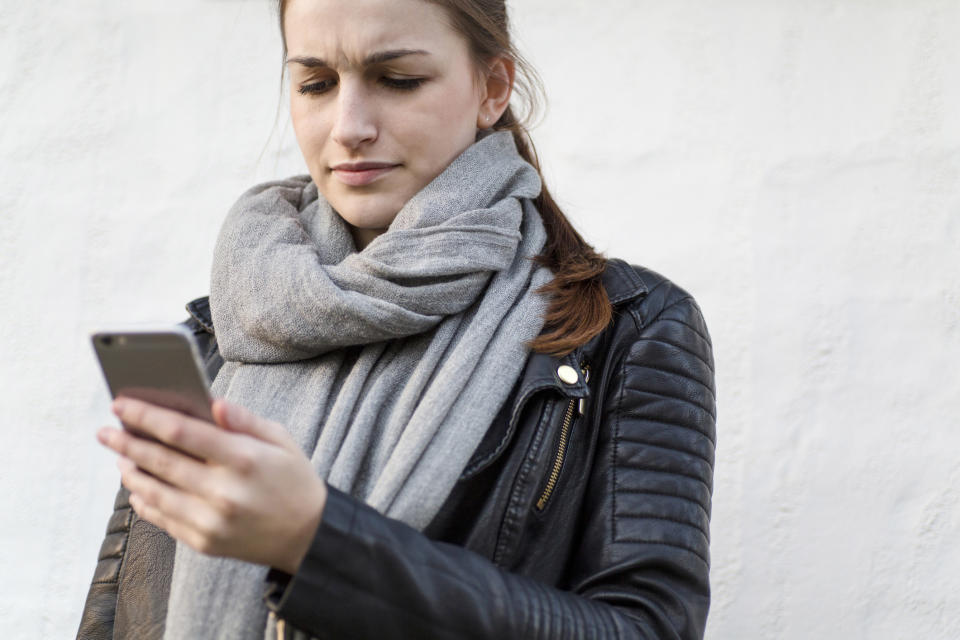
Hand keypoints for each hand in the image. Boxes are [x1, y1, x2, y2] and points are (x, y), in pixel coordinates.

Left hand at [97, 397, 326, 573]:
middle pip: (161, 461)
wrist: (308, 536)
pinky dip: (144, 502)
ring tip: (119, 456)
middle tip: (106, 430)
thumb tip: (213, 401)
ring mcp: (211, 520)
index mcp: (243, 459)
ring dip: (131, 472)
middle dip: (127, 442)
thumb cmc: (293, 480)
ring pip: (155, 492)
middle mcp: (223, 491)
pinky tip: (137, 487)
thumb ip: (245, 420)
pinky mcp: (204, 542)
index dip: (147, 416)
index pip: (182, 431)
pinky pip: (163, 519)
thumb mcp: (281, 440)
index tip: (122, 404)